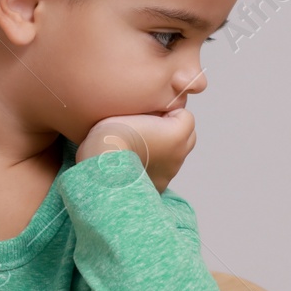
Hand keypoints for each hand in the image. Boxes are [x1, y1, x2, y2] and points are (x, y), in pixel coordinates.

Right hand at [74, 107, 196, 192]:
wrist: (103, 163)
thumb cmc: (115, 132)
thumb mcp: (134, 106)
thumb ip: (153, 107)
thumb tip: (155, 112)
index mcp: (178, 133)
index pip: (184, 115)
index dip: (166, 112)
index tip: (149, 115)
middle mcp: (179, 153)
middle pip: (187, 135)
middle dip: (173, 130)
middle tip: (149, 128)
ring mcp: (171, 171)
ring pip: (175, 153)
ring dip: (164, 147)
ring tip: (140, 146)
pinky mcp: (161, 184)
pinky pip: (164, 170)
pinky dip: (155, 165)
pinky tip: (137, 162)